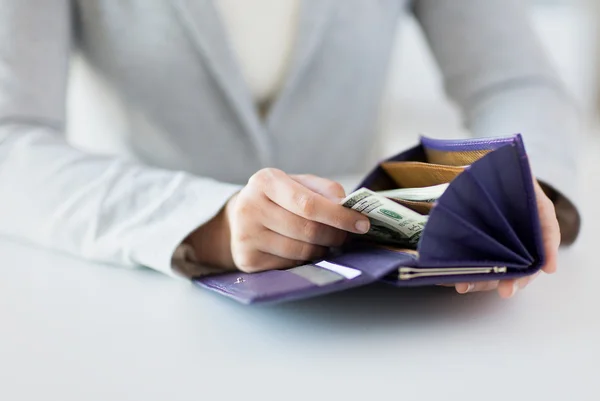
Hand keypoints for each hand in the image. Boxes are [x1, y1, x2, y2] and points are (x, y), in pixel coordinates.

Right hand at [188, 169, 370, 271]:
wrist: (236, 219)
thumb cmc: (276, 199)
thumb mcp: (296, 184)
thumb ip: (324, 190)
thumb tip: (347, 204)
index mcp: (265, 181)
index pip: (308, 203)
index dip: (339, 216)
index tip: (362, 223)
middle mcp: (250, 207)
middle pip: (308, 230)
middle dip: (335, 235)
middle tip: (345, 236)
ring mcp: (246, 236)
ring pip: (301, 251)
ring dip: (322, 249)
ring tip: (324, 242)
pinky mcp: (248, 259)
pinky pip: (291, 265)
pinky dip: (305, 260)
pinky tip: (303, 250)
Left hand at [450, 180, 560, 297]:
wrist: (482, 181)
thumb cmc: (502, 177)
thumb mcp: (513, 172)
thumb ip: (518, 170)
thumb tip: (516, 160)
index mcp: (536, 214)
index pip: (547, 233)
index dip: (549, 251)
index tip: (548, 267)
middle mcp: (522, 237)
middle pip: (524, 264)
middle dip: (515, 278)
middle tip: (506, 290)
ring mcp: (503, 249)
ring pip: (500, 272)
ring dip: (485, 283)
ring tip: (467, 287)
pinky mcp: (482, 254)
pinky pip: (479, 270)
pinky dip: (467, 277)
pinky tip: (455, 282)